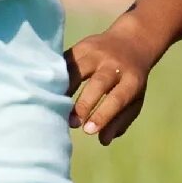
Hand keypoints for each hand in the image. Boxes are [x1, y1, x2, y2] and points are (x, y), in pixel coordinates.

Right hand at [65, 17, 157, 145]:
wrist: (131, 42)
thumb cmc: (130, 80)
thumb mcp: (134, 100)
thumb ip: (120, 121)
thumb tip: (103, 140)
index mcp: (132, 79)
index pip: (117, 98)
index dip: (102, 115)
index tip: (88, 130)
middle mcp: (114, 64)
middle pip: (99, 82)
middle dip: (84, 104)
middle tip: (72, 123)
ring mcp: (97, 53)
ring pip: (78, 69)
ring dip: (65, 89)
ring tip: (55, 106)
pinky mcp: (82, 46)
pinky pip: (66, 61)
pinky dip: (56, 75)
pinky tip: (47, 89)